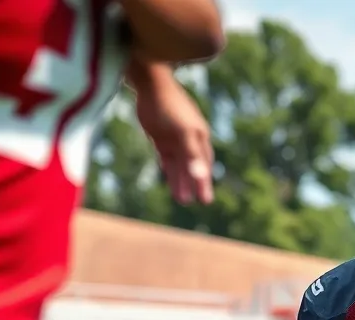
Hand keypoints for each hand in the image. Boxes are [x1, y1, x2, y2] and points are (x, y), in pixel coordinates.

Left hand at [135, 68, 213, 204]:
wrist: (149, 82)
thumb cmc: (168, 106)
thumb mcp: (183, 132)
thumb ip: (192, 155)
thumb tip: (202, 176)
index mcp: (199, 136)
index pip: (203, 164)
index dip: (204, 182)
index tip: (206, 200)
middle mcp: (189, 139)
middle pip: (192, 167)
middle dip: (193, 184)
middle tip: (192, 203)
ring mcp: (174, 138)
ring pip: (178, 164)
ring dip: (179, 180)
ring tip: (180, 199)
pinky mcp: (160, 136)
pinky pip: (166, 157)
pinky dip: (168, 169)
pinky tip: (168, 179)